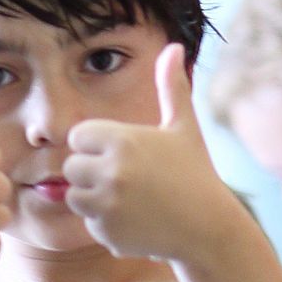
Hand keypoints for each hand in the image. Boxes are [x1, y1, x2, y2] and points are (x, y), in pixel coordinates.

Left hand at [65, 44, 246, 264]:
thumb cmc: (196, 174)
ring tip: (127, 200)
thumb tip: (174, 47)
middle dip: (91, 173)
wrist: (209, 229)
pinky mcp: (109, 234)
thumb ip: (172, 87)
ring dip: (93, 199)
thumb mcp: (185, 128)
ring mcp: (108, 206)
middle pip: (72, 167)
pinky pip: (90, 225)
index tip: (120, 154)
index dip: (95, 145)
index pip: (79, 136)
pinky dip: (106, 226)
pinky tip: (135, 222)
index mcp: (124, 140)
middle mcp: (112, 172)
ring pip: (75, 197)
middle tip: (124, 180)